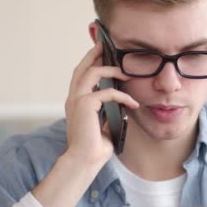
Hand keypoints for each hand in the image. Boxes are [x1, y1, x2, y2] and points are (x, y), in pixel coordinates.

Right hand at [63, 42, 138, 167]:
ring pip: (92, 73)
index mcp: (75, 102)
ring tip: (127, 73)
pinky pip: (106, 93)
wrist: (84, 161)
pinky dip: (122, 96)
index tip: (101, 52)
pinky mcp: (85, 106)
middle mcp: (73, 98)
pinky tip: (133, 103)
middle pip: (82, 68)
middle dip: (95, 54)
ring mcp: (77, 101)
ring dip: (111, 70)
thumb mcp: (103, 123)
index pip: (81, 75)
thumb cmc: (94, 147)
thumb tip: (121, 101)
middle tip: (106, 45)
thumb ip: (108, 110)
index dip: (90, 62)